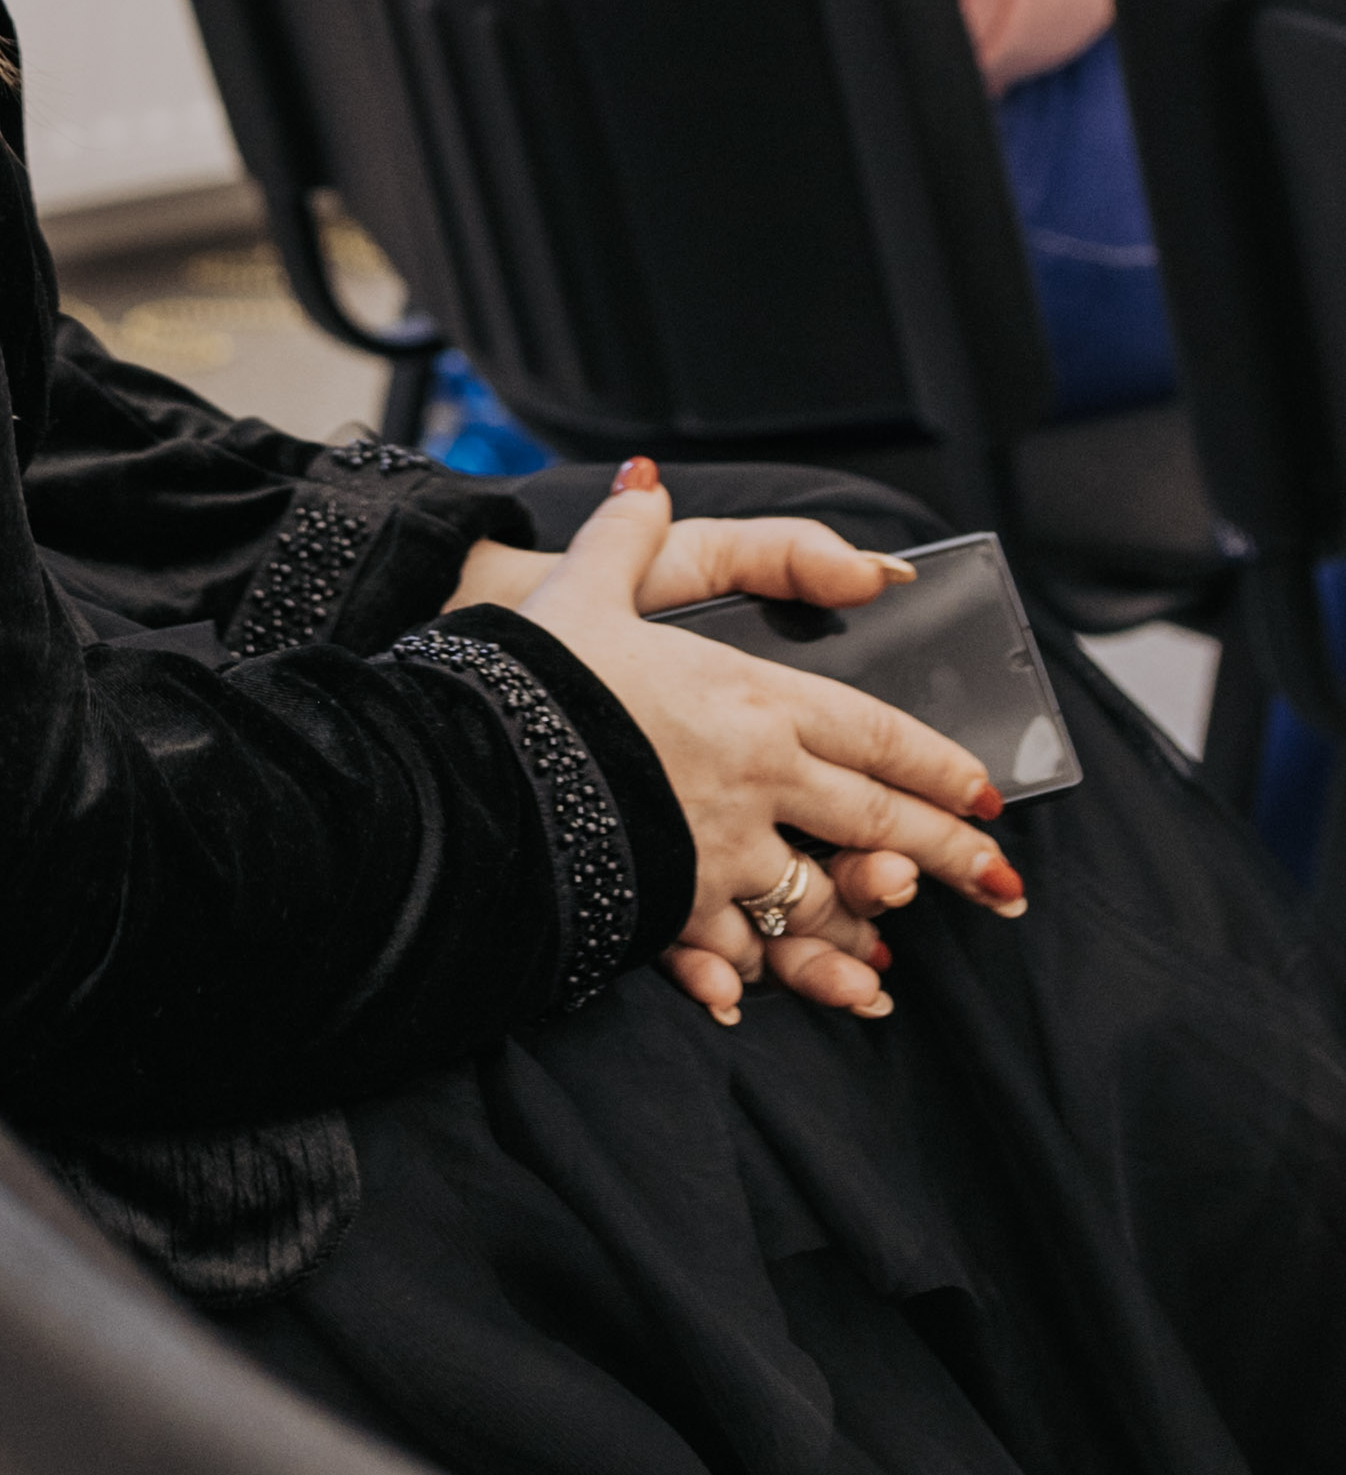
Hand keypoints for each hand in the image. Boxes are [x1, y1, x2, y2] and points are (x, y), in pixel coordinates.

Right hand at [519, 463, 1029, 1025]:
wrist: (476, 760)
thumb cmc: (538, 671)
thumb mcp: (589, 583)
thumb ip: (629, 533)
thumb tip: (647, 480)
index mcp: (752, 699)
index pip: (874, 732)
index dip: (936, 762)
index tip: (984, 792)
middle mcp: (755, 781)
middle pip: (876, 822)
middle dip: (946, 856)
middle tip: (999, 887)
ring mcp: (719, 853)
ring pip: (819, 900)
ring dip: (859, 930)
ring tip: (889, 960)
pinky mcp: (671, 906)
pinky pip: (732, 952)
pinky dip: (752, 976)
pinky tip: (761, 994)